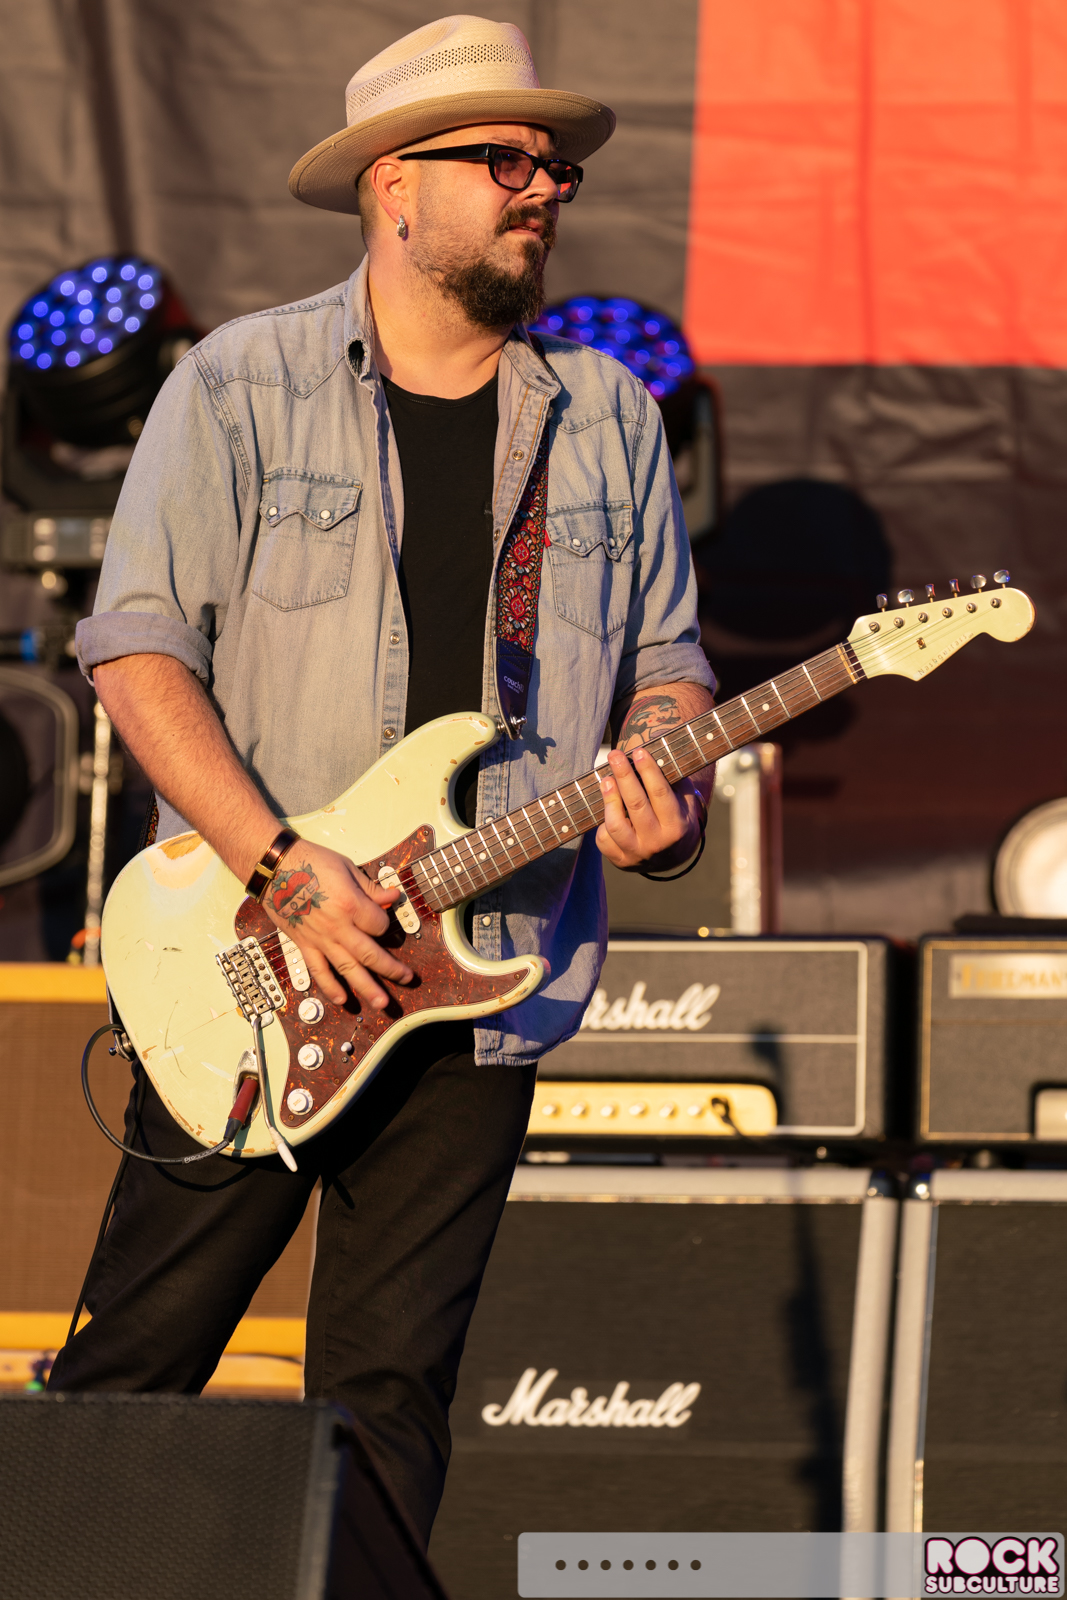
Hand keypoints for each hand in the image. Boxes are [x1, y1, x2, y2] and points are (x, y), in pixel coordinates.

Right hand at [261, 840, 412, 1009]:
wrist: (273, 868)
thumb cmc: (309, 862)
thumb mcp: (346, 868)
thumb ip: (370, 888)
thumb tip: (392, 897)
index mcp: (350, 904)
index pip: (380, 924)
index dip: (385, 922)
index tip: (381, 917)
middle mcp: (338, 927)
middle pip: (371, 954)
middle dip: (391, 968)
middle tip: (407, 978)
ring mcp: (320, 939)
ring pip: (348, 968)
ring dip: (367, 987)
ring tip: (382, 1003)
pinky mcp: (304, 944)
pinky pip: (319, 970)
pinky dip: (330, 986)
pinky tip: (342, 999)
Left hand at [595, 747, 703, 871]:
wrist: (672, 856)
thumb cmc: (676, 817)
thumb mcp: (684, 800)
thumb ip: (673, 780)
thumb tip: (652, 753)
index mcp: (676, 826)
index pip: (660, 793)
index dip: (648, 770)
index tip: (638, 751)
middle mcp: (657, 842)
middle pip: (636, 805)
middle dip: (624, 776)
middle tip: (614, 755)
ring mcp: (637, 854)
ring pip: (616, 825)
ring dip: (609, 799)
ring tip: (606, 779)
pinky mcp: (620, 861)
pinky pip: (604, 840)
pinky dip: (602, 822)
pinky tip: (607, 808)